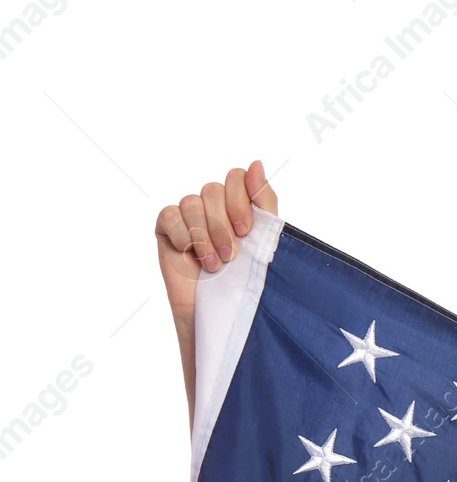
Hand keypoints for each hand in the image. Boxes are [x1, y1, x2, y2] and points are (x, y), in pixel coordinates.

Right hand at [153, 160, 277, 427]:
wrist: (224, 319)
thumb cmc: (250, 285)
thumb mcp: (265, 242)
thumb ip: (263, 201)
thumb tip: (258, 162)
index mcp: (242, 207)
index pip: (237, 177)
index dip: (241, 199)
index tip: (250, 231)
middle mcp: (214, 209)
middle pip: (213, 190)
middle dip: (225, 224)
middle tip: (234, 256)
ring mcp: (189, 220)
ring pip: (192, 202)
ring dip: (206, 235)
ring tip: (217, 265)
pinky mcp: (167, 233)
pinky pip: (169, 215)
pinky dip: (183, 236)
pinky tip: (193, 259)